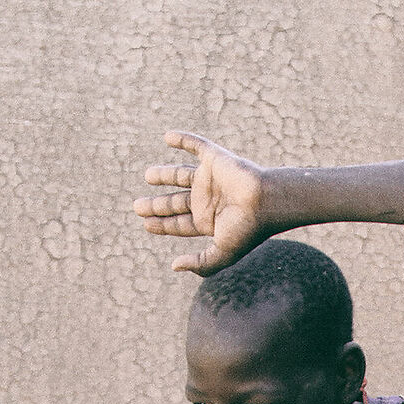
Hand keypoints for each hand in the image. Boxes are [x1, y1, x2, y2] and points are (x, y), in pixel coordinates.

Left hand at [135, 131, 273, 274]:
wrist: (266, 201)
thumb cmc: (248, 229)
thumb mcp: (222, 252)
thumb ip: (201, 264)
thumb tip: (174, 267)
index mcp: (208, 221)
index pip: (179, 223)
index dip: (161, 224)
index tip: (145, 224)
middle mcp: (207, 199)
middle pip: (175, 202)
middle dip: (156, 204)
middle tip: (136, 206)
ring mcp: (210, 178)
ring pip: (180, 175)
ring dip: (164, 175)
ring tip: (147, 175)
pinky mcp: (215, 158)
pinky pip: (196, 145)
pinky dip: (182, 139)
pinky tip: (167, 136)